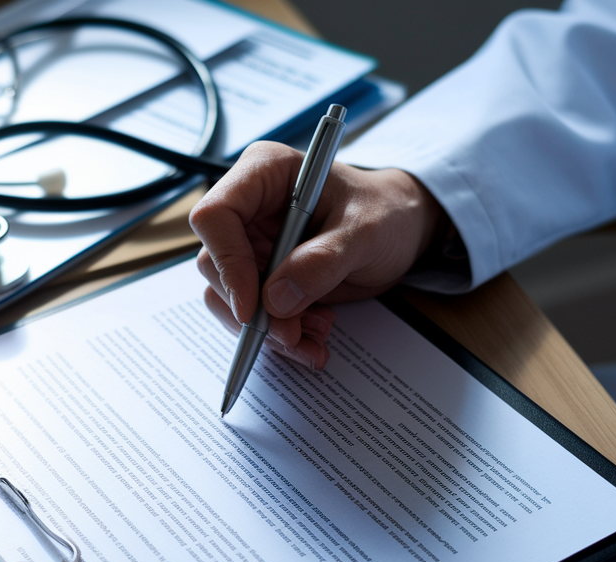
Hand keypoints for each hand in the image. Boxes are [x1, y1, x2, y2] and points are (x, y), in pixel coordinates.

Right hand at [190, 141, 443, 368]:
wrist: (401, 230)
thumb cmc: (386, 212)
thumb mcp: (365, 232)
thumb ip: (322, 262)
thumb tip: (275, 300)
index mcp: (264, 173)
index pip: (215, 216)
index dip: (227, 263)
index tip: (253, 307)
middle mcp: (248, 208)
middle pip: (214, 265)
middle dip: (253, 309)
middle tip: (293, 333)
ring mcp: (251, 244)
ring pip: (227, 297)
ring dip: (267, 328)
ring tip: (315, 334)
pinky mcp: (261, 276)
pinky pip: (251, 314)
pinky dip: (278, 334)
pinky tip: (312, 335)